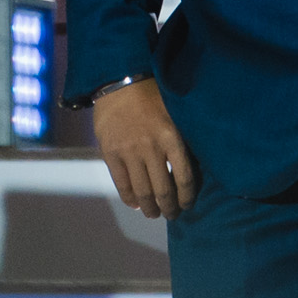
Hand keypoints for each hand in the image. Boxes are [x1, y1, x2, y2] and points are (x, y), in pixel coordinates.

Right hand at [93, 79, 196, 218]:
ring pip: (142, 191)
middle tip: (171, 215)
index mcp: (172, 138)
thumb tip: (187, 170)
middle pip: (164, 190)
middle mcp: (152, 148)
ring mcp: (130, 152)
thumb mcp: (175, 116)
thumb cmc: (153, 98)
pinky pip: (121, 183)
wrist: (120, 82)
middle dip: (169, 208)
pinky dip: (129, 197)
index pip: (185, 178)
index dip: (187, 197)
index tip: (186, 205)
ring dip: (149, 208)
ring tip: (153, 213)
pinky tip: (135, 203)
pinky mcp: (111, 153)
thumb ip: (180, 141)